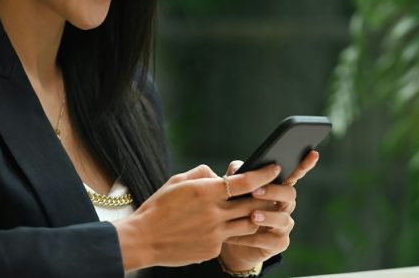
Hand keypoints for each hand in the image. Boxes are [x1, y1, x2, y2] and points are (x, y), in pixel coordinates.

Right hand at [113, 163, 280, 268]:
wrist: (143, 239)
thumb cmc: (158, 207)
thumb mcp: (177, 181)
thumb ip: (202, 173)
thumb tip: (219, 174)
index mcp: (206, 192)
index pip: (245, 181)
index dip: (263, 174)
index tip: (275, 168)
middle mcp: (214, 213)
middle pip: (253, 204)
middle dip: (266, 197)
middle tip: (273, 192)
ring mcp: (215, 233)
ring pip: (248, 224)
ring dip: (253, 217)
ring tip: (253, 211)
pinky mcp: (212, 249)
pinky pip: (228, 238)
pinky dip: (229, 232)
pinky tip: (221, 229)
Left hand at [218, 150, 319, 270]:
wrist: (231, 241)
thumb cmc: (235, 209)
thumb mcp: (233, 190)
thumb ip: (236, 176)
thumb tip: (237, 168)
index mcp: (277, 188)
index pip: (294, 174)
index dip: (304, 164)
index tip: (313, 153)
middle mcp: (285, 205)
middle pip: (289, 194)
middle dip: (274, 191)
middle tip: (255, 191)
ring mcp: (284, 225)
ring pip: (283, 219)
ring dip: (267, 216)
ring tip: (252, 216)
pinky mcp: (278, 243)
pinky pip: (272, 241)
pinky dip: (254, 239)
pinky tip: (237, 236)